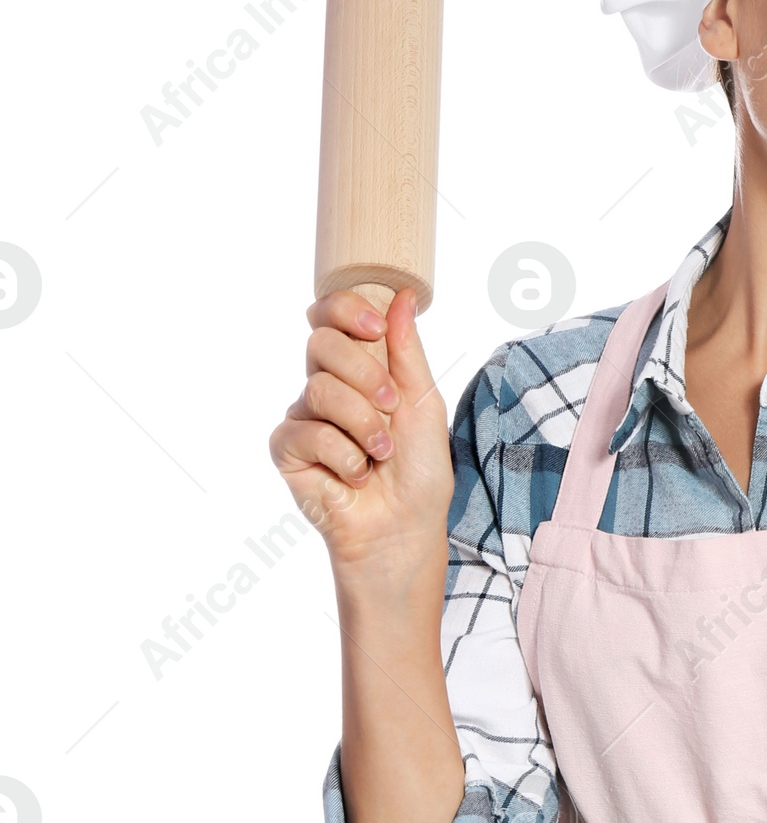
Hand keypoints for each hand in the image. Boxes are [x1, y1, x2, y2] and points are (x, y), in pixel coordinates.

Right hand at [268, 288, 452, 585]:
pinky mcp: (287, 450)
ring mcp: (304, 417)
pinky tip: (355, 474)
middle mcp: (326, 386)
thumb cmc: (419, 471)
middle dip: (365, 376)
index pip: (331, 316)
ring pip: (319, 389)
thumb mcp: (422, 403)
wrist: (404, 527)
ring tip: (380, 454)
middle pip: (321, 344)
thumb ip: (408, 350)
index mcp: (358, 367)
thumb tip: (405, 295)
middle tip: (391, 409)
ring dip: (363, 424)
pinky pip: (305, 431)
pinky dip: (342, 455)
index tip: (375, 327)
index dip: (345, 310)